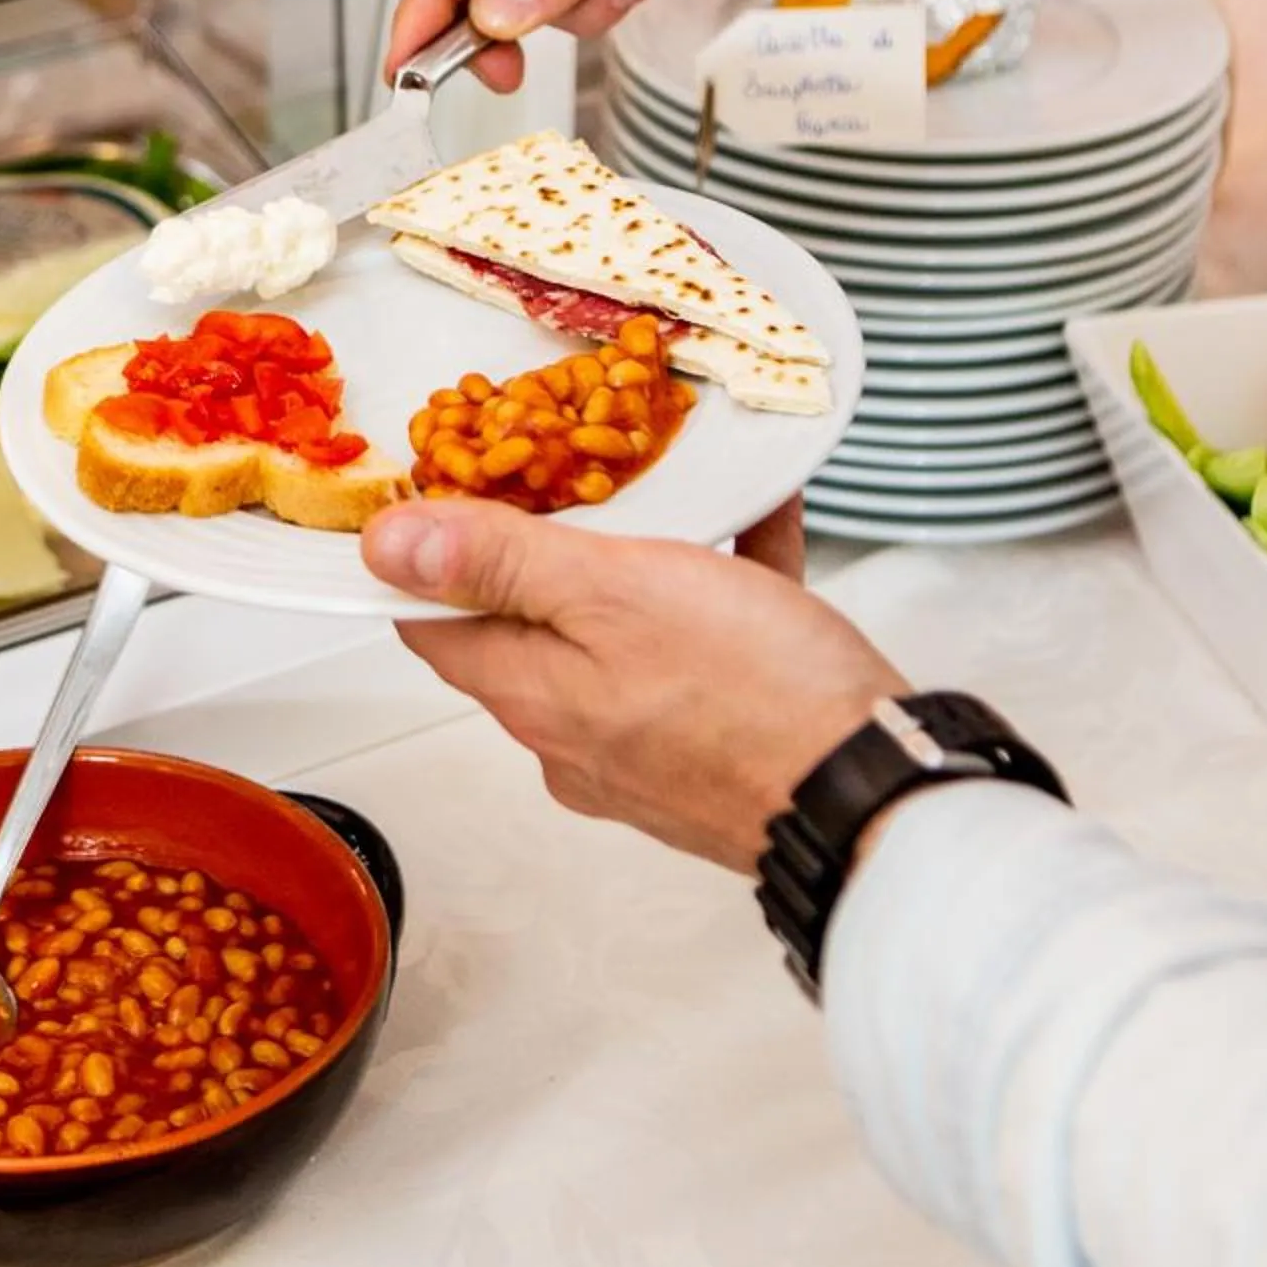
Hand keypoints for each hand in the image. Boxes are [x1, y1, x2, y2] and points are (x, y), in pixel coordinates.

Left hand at [359, 495, 905, 870]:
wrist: (882, 796)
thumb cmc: (755, 692)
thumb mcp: (613, 593)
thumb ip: (499, 565)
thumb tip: (384, 547)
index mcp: (533, 696)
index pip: (435, 622)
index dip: (428, 552)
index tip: (448, 484)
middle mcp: (575, 738)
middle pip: (529, 626)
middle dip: (545, 549)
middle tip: (573, 470)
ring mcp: (650, 753)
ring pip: (621, 636)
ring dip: (641, 565)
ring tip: (678, 492)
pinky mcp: (722, 755)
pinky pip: (703, 653)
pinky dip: (720, 589)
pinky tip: (756, 525)